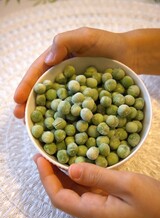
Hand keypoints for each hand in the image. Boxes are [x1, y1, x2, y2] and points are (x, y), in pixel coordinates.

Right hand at [13, 27, 131, 118]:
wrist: (129, 55)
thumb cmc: (106, 42)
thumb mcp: (84, 36)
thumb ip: (65, 42)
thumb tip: (48, 60)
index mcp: (57, 62)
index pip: (38, 73)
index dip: (27, 85)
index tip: (17, 99)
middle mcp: (63, 80)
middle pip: (44, 92)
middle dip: (31, 105)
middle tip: (20, 118)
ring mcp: (75, 93)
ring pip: (57, 105)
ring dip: (46, 117)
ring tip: (36, 129)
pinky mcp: (87, 102)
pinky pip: (76, 112)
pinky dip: (68, 121)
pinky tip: (62, 132)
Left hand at [33, 155, 159, 217]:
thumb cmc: (154, 204)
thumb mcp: (127, 185)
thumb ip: (98, 177)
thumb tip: (71, 168)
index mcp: (93, 212)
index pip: (59, 197)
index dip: (46, 178)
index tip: (40, 159)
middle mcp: (92, 212)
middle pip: (63, 195)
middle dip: (50, 175)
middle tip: (43, 154)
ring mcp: (99, 208)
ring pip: (73, 192)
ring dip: (62, 175)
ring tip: (55, 156)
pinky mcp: (106, 203)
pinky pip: (86, 189)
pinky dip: (78, 176)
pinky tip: (77, 164)